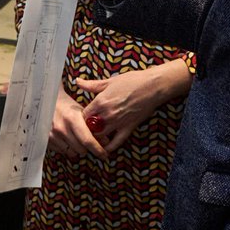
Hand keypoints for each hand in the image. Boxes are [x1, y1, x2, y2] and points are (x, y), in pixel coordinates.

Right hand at [49, 90, 107, 159]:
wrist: (47, 100)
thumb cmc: (67, 105)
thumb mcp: (81, 111)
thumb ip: (93, 127)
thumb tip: (105, 142)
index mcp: (72, 119)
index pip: (88, 141)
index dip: (98, 150)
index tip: (104, 154)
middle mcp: (62, 128)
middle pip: (81, 150)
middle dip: (88, 148)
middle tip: (90, 142)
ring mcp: (53, 135)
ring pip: (72, 153)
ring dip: (78, 149)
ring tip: (77, 139)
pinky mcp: (47, 140)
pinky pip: (62, 152)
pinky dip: (68, 148)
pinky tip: (68, 139)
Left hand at [76, 60, 190, 153]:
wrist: (152, 86)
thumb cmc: (132, 81)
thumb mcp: (109, 81)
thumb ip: (92, 85)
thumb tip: (77, 81)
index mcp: (100, 101)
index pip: (83, 115)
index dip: (80, 118)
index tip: (81, 119)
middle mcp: (107, 114)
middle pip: (89, 128)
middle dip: (86, 130)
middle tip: (85, 130)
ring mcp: (118, 122)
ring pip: (100, 136)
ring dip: (96, 138)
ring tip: (94, 138)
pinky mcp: (128, 128)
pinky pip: (117, 142)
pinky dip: (110, 147)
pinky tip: (105, 149)